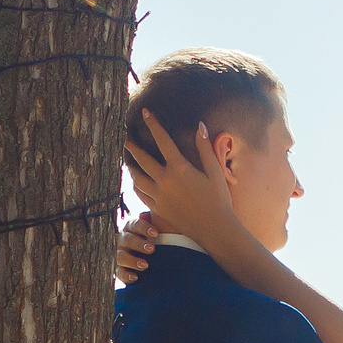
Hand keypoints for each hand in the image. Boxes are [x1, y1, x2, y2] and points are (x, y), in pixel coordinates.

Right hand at [114, 212, 159, 285]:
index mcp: (132, 228)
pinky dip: (126, 276)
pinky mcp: (120, 270)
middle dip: (139, 244)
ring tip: (145, 265)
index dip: (144, 228)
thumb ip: (156, 221)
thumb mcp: (159, 229)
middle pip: (127, 240)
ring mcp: (120, 255)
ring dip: (132, 260)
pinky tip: (135, 278)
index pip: (135, 224)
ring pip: (121, 256)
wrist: (158, 261)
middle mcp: (123, 240)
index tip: (156, 233)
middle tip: (152, 249)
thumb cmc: (159, 240)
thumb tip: (147, 215)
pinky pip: (119, 273)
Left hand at [125, 111, 240, 242]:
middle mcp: (165, 181)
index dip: (153, 124)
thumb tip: (200, 126)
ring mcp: (159, 196)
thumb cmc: (219, 200)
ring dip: (131, 168)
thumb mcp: (216, 172)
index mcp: (180, 168)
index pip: (162, 140)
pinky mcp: (158, 209)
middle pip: (142, 159)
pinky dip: (137, 186)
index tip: (145, 112)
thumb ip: (205, 148)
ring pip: (137, 178)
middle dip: (131, 147)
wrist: (215, 230)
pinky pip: (141, 195)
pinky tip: (136, 183)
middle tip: (123, 138)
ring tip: (127, 161)